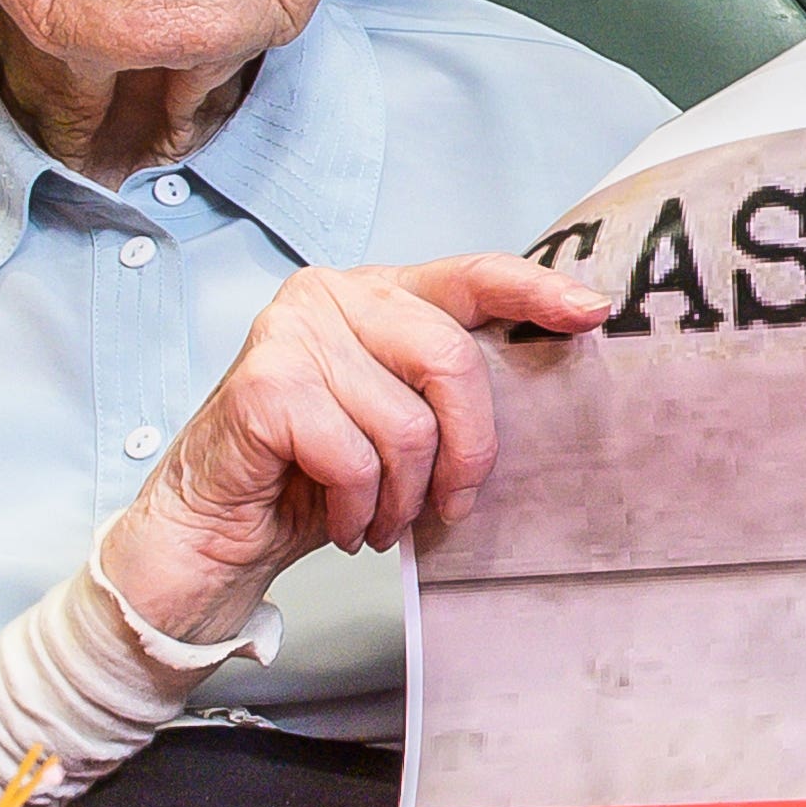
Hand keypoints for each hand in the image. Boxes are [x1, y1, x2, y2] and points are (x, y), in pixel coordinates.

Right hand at [95, 255, 601, 644]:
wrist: (210, 532)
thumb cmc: (310, 475)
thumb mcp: (397, 418)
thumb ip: (447, 387)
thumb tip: (552, 370)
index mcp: (377, 292)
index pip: (473, 274)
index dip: (537, 292)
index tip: (594, 311)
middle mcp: (333, 294)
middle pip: (451, 359)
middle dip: (469, 449)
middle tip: (454, 507)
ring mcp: (292, 333)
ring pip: (406, 423)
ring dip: (404, 497)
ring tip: (380, 521)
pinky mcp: (265, 385)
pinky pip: (355, 458)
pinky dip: (357, 509)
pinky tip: (341, 524)